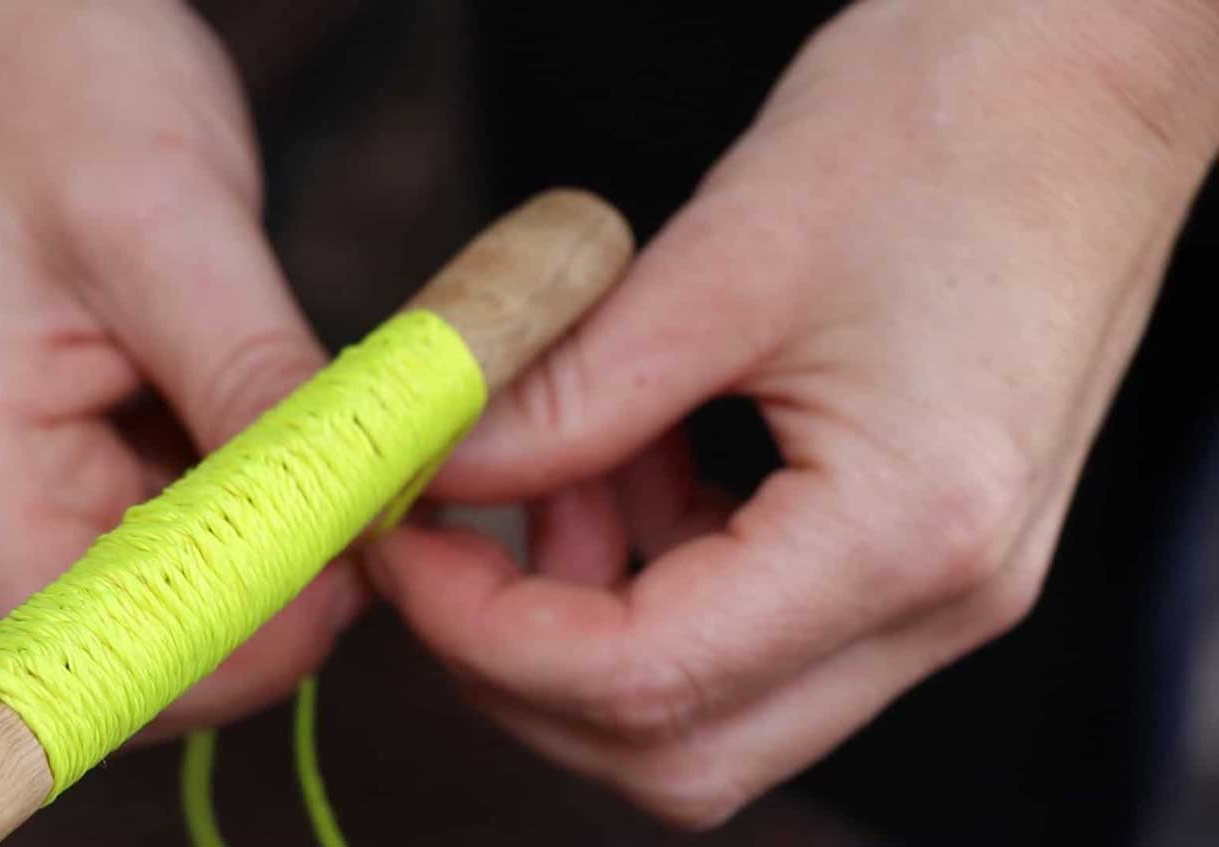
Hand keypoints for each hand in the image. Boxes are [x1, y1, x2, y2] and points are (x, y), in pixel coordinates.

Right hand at [0, 0, 364, 735]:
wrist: (31, 41)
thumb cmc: (62, 98)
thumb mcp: (165, 225)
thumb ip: (248, 376)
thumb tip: (341, 505)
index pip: (88, 646)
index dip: (230, 642)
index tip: (351, 572)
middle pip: (146, 638)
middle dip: (279, 594)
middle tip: (385, 505)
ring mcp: (43, 489)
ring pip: (190, 591)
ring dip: (290, 546)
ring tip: (359, 453)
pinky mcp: (99, 465)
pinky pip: (205, 530)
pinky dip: (278, 504)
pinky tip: (321, 441)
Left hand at [367, 0, 1218, 827]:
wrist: (1087, 79)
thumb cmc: (945, 128)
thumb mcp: (723, 259)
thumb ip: (568, 394)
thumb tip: (441, 471)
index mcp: (904, 535)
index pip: (647, 682)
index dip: (485, 632)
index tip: (398, 540)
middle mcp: (940, 602)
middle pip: (682, 750)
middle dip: (523, 662)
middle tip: (448, 536)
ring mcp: (939, 588)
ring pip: (712, 706)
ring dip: (589, 612)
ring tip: (558, 459)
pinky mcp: (916, 550)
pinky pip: (752, 626)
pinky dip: (655, 567)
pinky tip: (628, 456)